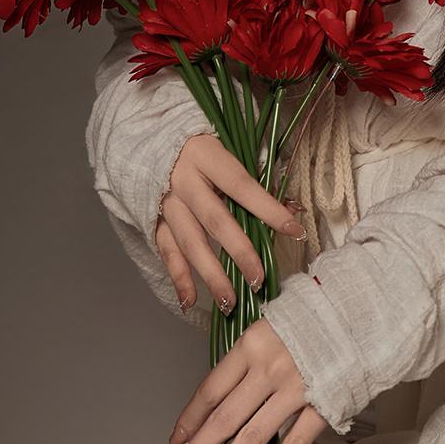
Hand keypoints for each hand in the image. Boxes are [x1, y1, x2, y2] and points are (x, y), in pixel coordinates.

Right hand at [155, 130, 303, 314]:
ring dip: (211, 275)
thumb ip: (261, 178)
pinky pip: (167, 252)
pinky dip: (178, 278)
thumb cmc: (204, 145)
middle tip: (258, 279)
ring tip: (230, 303)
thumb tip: (294, 208)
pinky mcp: (155, 219)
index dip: (269, 208)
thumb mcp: (231, 149)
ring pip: (190, 243)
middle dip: (239, 252)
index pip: (242, 185)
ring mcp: (165, 202)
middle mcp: (183, 179)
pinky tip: (189, 301)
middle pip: (215, 220)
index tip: (294, 230)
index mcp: (206, 155)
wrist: (150, 141)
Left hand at [165, 316, 328, 443]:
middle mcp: (269, 369)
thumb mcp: (272, 326)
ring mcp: (296, 390)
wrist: (366, 312)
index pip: (210, 390)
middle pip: (222, 420)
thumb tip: (220, 402)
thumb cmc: (316, 319)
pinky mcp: (323, 406)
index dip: (188, 421)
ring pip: (250, 439)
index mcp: (252, 344)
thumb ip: (248, 360)